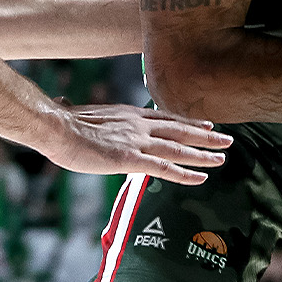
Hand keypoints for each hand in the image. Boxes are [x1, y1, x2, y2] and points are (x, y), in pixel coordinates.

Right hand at [42, 104, 232, 184]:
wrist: (55, 128)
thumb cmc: (59, 123)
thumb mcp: (72, 113)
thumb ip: (75, 110)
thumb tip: (62, 103)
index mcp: (128, 114)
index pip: (165, 117)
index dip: (187, 122)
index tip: (204, 124)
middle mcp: (138, 124)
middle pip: (179, 130)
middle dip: (205, 135)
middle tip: (226, 139)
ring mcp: (137, 141)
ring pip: (178, 148)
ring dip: (203, 153)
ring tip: (222, 157)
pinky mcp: (131, 159)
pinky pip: (165, 168)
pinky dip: (185, 173)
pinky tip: (201, 178)